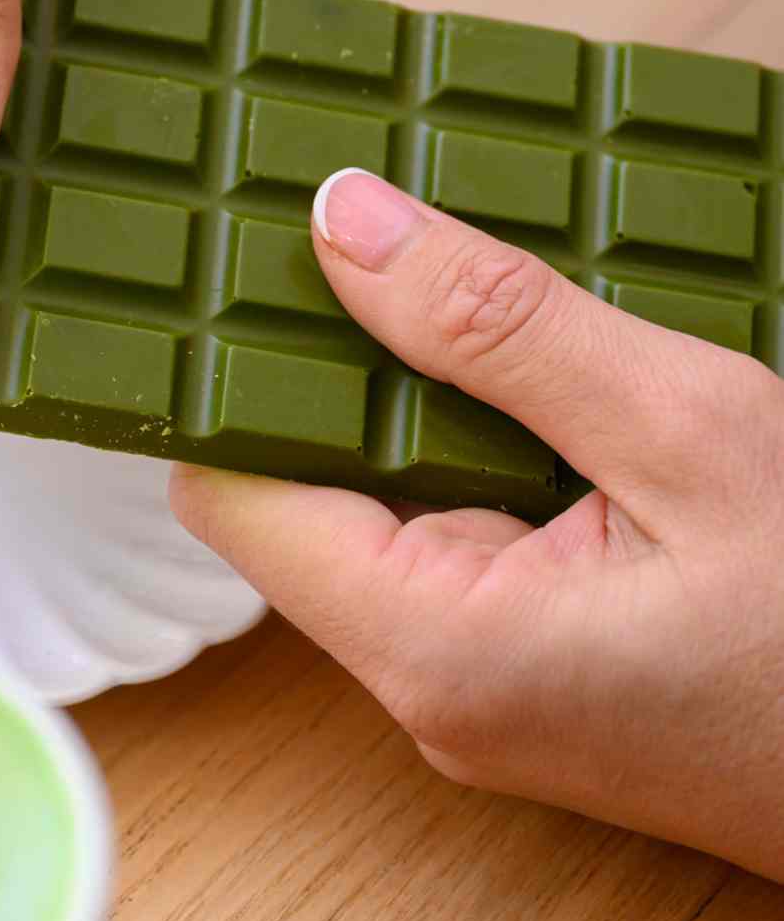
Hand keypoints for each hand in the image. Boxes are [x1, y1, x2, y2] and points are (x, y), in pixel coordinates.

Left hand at [171, 170, 783, 878]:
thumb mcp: (689, 437)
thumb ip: (501, 330)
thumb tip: (345, 226)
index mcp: (431, 646)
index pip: (231, 495)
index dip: (236, 381)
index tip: (269, 273)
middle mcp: (419, 688)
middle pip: (296, 505)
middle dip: (341, 384)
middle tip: (404, 261)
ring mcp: (462, 694)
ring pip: (372, 525)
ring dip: (418, 424)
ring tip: (488, 326)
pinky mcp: (509, 682)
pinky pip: (443, 557)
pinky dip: (474, 473)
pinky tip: (543, 416)